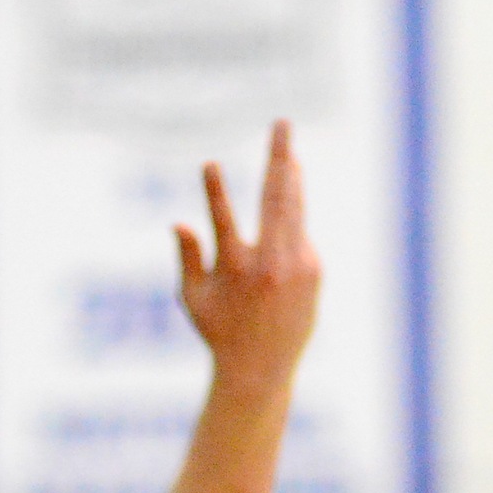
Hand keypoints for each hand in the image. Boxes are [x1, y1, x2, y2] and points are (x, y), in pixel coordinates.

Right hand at [176, 120, 320, 390]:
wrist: (263, 368)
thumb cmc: (219, 333)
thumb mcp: (193, 299)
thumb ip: (187, 258)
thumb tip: (178, 223)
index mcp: (234, 269)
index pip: (222, 221)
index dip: (213, 191)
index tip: (209, 163)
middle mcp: (270, 264)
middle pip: (277, 199)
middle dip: (279, 157)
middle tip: (282, 124)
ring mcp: (297, 265)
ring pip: (296, 209)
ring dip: (292, 176)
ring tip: (289, 152)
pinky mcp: (314, 269)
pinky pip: (299, 235)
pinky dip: (289, 224)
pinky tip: (284, 227)